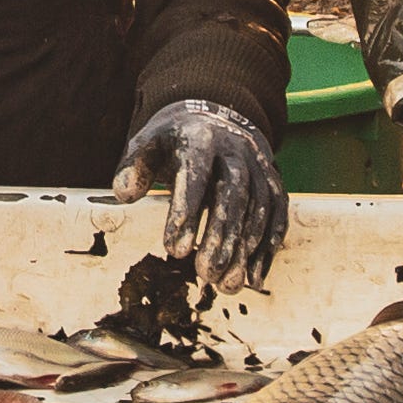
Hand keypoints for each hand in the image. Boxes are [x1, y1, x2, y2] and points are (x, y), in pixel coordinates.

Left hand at [111, 96, 286, 292]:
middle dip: (221, 236)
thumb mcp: (148, 143)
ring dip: (245, 249)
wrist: (217, 119)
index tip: (173, 250)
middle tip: (206, 273)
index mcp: (200, 139)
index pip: (195, 175)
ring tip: (228, 284)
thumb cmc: (175, 142)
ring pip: (259, 208)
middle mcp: (235, 150)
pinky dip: (268, 248)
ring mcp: (259, 165)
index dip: (186, 212)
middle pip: (233, 194)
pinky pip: (277, 214)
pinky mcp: (273, 181)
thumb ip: (133, 166)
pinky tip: (254, 278)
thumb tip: (124, 194)